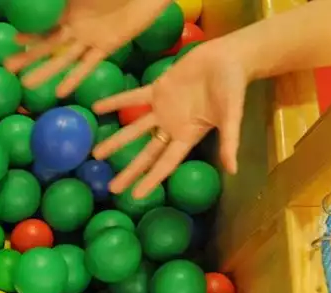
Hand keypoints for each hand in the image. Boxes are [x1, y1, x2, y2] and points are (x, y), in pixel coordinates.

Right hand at [5, 0, 170, 96]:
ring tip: (26, 84)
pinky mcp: (107, 46)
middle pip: (47, 45)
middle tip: (7, 68)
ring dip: (44, 71)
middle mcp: (76, 26)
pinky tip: (60, 92)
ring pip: (62, 58)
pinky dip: (74, 78)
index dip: (28, 34)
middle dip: (27, 56)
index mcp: (69, 9)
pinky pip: (88, 65)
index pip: (43, 25)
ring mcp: (90, 37)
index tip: (11, 40)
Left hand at [92, 41, 247, 196]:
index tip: (136, 196)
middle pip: (147, 154)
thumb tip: (233, 170)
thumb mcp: (231, 116)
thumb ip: (228, 142)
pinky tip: (97, 108)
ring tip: (97, 154)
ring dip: (116, 141)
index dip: (151, 179)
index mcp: (187, 136)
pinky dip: (116, 102)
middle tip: (112, 188)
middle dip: (130, 171)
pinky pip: (133, 98)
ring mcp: (163, 109)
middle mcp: (172, 127)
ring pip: (135, 129)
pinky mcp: (158, 89)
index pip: (166, 163)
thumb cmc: (233, 88)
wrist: (229, 58)